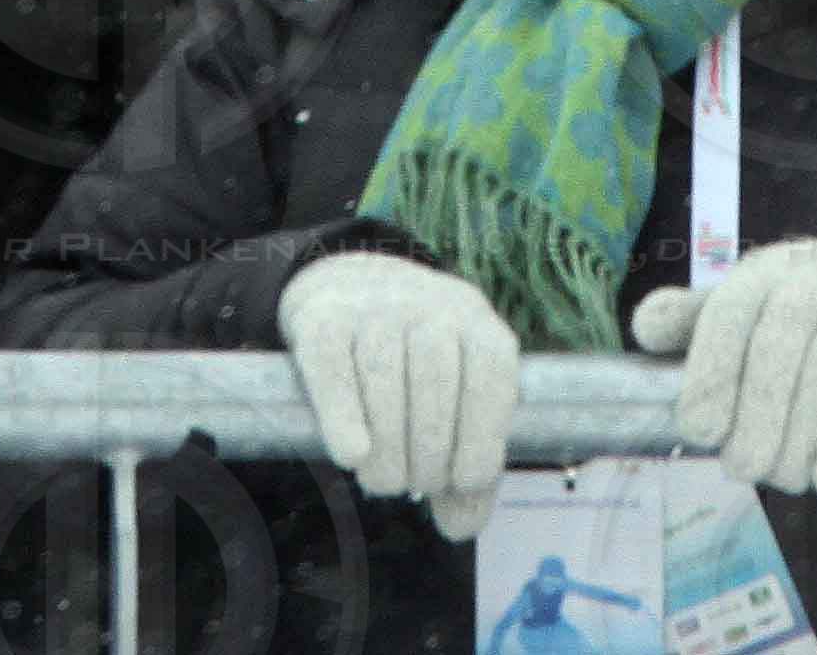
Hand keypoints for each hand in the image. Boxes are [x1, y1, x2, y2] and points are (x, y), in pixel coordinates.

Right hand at [277, 249, 518, 539]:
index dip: (480, 443)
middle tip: (414, 485)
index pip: (492, 380)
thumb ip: (467, 470)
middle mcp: (432, 305)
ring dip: (386, 451)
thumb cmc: (415, 370)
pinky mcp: (324, 319)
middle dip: (428, 457)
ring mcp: (376, 306)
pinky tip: (352, 455)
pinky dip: (343, 418)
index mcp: (477, 323)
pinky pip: (334, 371)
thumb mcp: (456, 404)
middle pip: (435, 388)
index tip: (462, 483)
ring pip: (384, 381)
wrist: (351, 290)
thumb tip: (459, 526)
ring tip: (384, 479)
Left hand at [627, 238, 816, 498]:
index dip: (708, 383)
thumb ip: (695, 316)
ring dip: (796, 453)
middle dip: (752, 433)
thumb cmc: (811, 307)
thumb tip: (643, 328)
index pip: (722, 325)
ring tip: (787, 477)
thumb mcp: (753, 299)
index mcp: (760, 276)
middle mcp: (806, 285)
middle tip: (745, 470)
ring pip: (815, 396)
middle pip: (769, 369)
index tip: (702, 433)